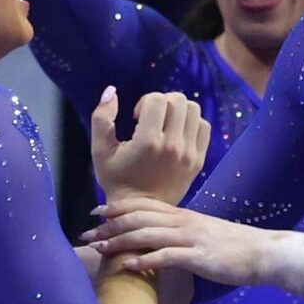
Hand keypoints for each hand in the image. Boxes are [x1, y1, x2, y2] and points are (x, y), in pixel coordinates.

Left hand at [82, 195, 283, 287]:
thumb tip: (162, 240)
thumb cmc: (234, 247)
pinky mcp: (197, 256)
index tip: (96, 211)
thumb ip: (182, 233)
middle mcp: (182, 221)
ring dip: (119, 240)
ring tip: (98, 247)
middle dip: (109, 224)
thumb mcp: (203, 233)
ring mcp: (189, 237)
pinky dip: (144, 260)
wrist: (263, 252)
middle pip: (138, 216)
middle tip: (86, 232)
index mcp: (183, 214)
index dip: (117, 206)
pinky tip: (128, 266)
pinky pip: (165, 256)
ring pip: (146, 233)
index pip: (143, 204)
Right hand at [91, 88, 208, 204]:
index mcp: (148, 142)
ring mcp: (189, 154)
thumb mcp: (100, 150)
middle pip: (178, 100)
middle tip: (151, 118)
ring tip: (165, 124)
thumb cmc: (116, 180)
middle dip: (162, 102)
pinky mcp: (198, 161)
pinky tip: (176, 133)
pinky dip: (191, 123)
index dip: (144, 101)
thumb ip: (101, 118)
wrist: (141, 212)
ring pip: (194, 110)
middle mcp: (172, 146)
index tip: (136, 118)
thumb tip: (111, 91)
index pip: (156, 99)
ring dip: (178, 110)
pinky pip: (204, 127)